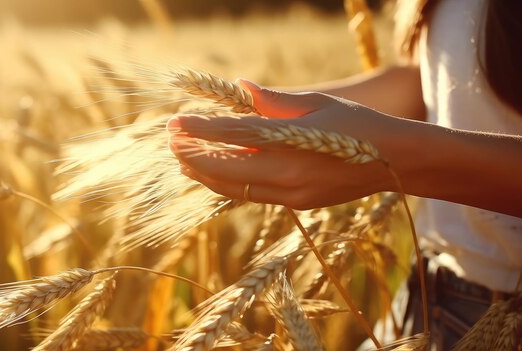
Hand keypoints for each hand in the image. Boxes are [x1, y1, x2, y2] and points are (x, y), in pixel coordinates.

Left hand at [167, 80, 401, 209]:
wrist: (395, 162)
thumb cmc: (359, 124)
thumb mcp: (318, 104)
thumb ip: (275, 100)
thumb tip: (240, 88)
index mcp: (293, 143)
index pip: (232, 137)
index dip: (199, 130)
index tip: (174, 123)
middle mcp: (288, 174)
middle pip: (224, 168)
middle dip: (192, 155)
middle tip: (171, 140)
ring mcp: (291, 194)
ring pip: (233, 188)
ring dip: (204, 173)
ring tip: (181, 159)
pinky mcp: (296, 204)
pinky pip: (250, 195)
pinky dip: (226, 184)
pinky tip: (212, 174)